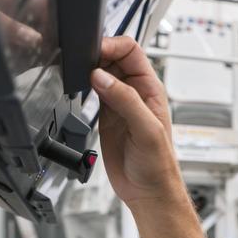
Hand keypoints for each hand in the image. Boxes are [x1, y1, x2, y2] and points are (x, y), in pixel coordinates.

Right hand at [92, 36, 184, 206]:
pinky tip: (78, 90)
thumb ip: (125, 101)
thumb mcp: (147, 129)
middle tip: (81, 64)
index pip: (131, 51)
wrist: (148, 191)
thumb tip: (101, 77)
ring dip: (88, 70)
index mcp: (150, 89)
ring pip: (101, 73)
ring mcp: (119, 103)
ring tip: (78, 76)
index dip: (112, 46)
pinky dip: (83, 86)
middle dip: (96, 55)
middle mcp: (135, 92)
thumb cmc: (158, 164)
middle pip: (113, 57)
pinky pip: (92, 91)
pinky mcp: (106, 116)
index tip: (95, 52)